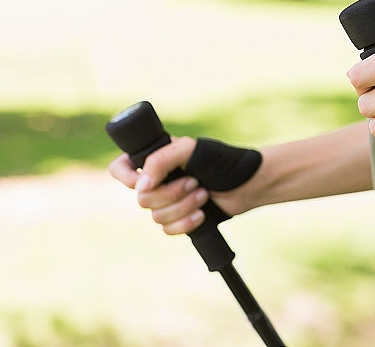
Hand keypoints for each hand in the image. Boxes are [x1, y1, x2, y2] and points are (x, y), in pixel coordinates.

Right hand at [107, 137, 244, 234]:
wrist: (249, 184)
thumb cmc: (223, 160)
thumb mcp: (190, 150)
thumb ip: (160, 161)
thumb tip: (140, 187)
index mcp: (156, 158)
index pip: (119, 168)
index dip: (126, 178)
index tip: (145, 182)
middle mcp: (158, 179)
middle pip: (141, 199)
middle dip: (171, 194)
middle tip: (195, 181)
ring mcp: (169, 200)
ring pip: (156, 216)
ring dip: (183, 207)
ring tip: (204, 194)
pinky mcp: (181, 218)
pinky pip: (167, 230)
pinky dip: (185, 224)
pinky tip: (201, 215)